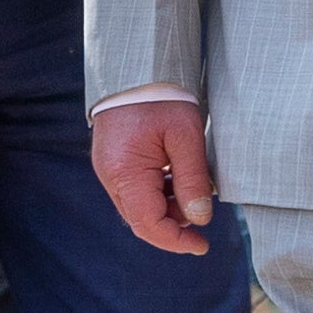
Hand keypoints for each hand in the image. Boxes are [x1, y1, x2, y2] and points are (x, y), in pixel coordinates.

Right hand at [92, 94, 216, 256]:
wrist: (136, 67)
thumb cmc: (162, 96)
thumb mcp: (186, 136)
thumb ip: (193, 180)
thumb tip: (201, 219)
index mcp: (126, 172)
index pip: (149, 224)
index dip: (177, 241)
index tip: (203, 245)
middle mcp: (111, 176)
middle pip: (141, 220)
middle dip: (174, 225)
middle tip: (203, 213)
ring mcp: (109, 170)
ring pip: (138, 207)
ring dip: (167, 208)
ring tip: (193, 189)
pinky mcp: (113, 162)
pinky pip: (134, 191)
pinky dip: (157, 194)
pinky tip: (177, 179)